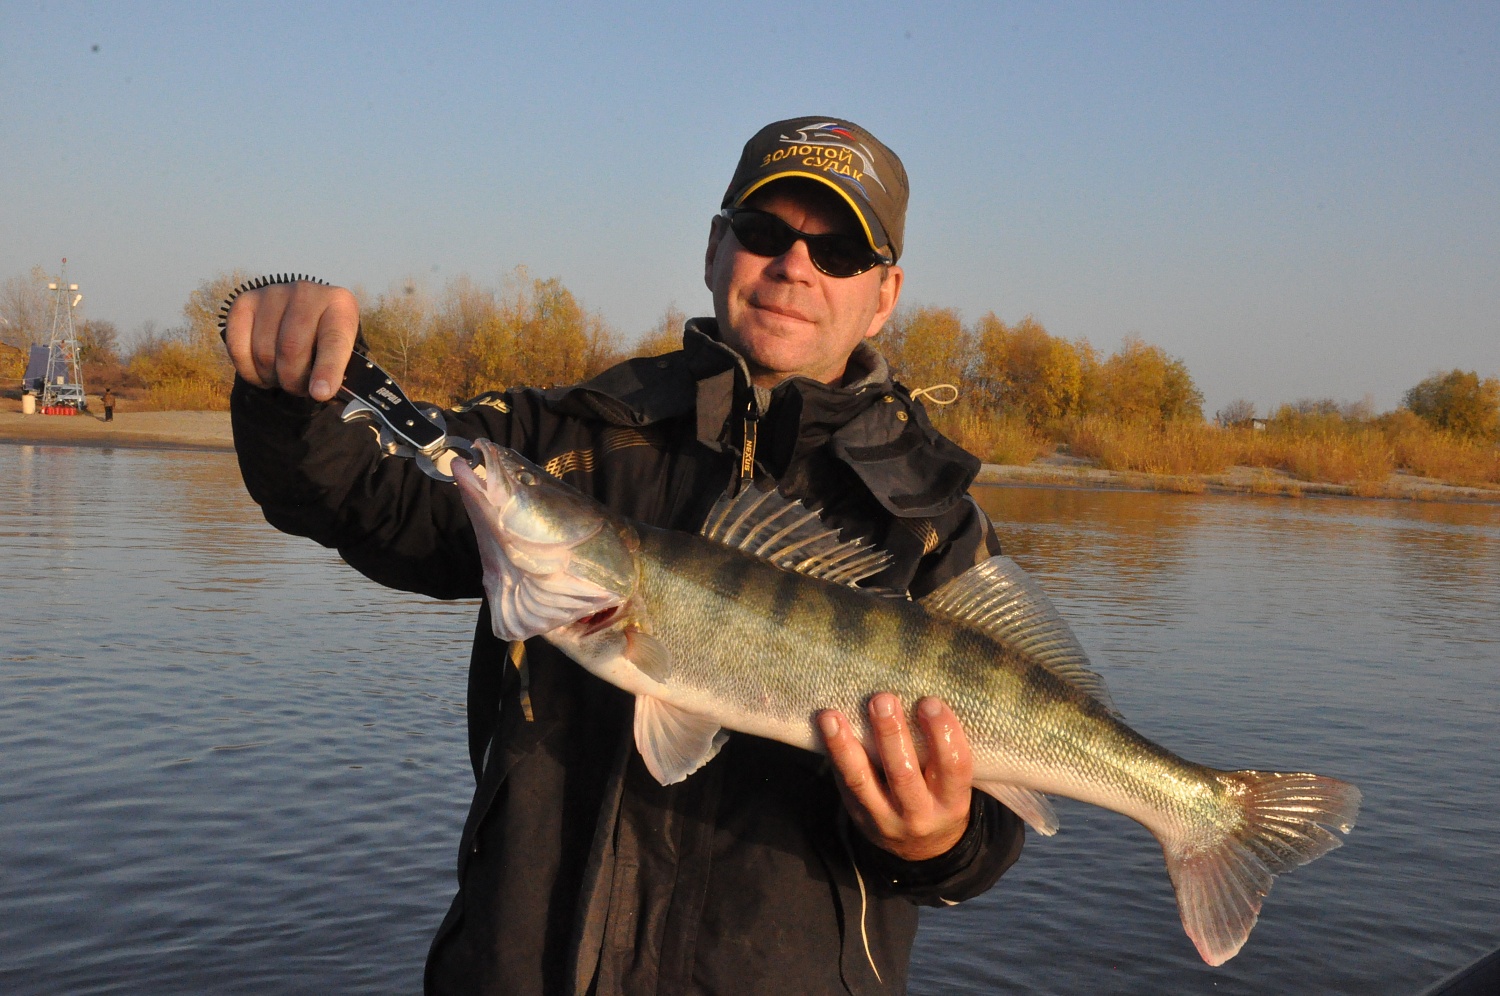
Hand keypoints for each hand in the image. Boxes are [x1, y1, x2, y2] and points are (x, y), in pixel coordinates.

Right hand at [222, 281, 358, 400]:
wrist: (303, 312)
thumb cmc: (326, 339)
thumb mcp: (343, 352)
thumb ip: (338, 371)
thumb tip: (320, 393)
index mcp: (339, 304)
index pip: (333, 340)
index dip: (326, 370)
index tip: (320, 394)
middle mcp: (305, 293)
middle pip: (291, 349)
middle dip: (293, 381)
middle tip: (300, 389)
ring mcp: (272, 294)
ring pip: (264, 352)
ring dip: (272, 377)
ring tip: (283, 376)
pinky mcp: (244, 303)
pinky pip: (238, 348)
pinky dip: (249, 371)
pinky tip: (262, 373)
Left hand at [819, 693, 973, 861]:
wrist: (923, 850)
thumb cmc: (940, 796)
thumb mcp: (952, 784)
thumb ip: (942, 751)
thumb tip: (921, 693)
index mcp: (953, 802)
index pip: (954, 766)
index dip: (943, 733)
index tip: (930, 702)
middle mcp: (920, 815)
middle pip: (903, 774)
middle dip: (891, 735)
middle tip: (882, 700)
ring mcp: (886, 820)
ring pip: (862, 782)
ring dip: (845, 746)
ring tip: (831, 716)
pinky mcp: (860, 817)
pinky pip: (844, 785)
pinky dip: (834, 755)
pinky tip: (825, 728)